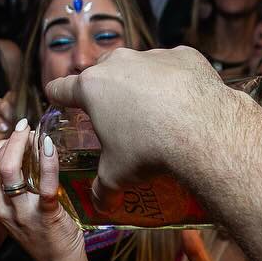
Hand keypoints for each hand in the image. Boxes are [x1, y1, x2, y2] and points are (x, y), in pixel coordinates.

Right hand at [0, 120, 82, 260]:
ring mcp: (23, 213)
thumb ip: (11, 189)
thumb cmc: (40, 233)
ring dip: (24, 145)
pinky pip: (45, 183)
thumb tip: (18, 153)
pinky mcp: (46, 215)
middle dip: (11, 139)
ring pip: (11, 169)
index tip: (17, 136)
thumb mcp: (15, 212)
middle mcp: (2, 209)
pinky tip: (51, 147)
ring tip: (38, 134)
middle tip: (27, 128)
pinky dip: (48, 160)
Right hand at [44, 47, 232, 207]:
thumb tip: (100, 205)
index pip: (62, 88)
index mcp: (92, 88)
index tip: (58, 98)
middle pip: (102, 71)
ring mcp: (153, 56)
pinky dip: (175, 82)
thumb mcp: (117, 175)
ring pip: (139, 67)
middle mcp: (119, 63)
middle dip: (105, 90)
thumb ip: (103, 189)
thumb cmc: (149, 151)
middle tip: (115, 114)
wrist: (203, 133)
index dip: (58, 96)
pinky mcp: (184, 55)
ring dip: (141, 85)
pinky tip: (183, 104)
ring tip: (155, 112)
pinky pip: (173, 67)